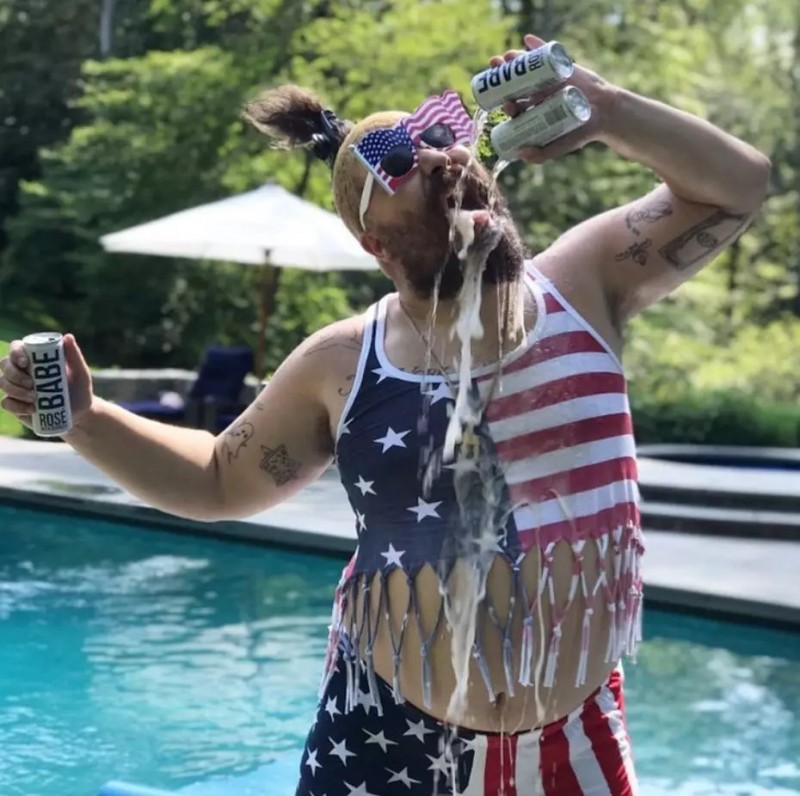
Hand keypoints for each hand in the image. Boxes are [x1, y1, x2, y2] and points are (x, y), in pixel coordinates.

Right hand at [0, 334, 94, 431]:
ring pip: (3, 383)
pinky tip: (31, 409)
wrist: (79, 413)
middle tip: (31, 384)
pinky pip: (6, 403)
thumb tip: (68, 336)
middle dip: (15, 374)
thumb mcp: (80, 373)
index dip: (16, 353)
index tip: (25, 362)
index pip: (16, 348)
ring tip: (35, 398)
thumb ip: (74, 355)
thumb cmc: (79, 389)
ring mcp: (16, 387)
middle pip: (5, 365)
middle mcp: (21, 370)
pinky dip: (17, 406)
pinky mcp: (15, 405)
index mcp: (34, 358)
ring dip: (16, 390)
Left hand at [487, 33, 618, 162]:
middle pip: (515, 83)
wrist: (604, 113)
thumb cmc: (580, 132)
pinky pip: (546, 52)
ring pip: (527, 67)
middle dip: (502, 76)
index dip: (506, 103)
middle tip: (496, 71)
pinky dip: (536, 44)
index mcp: (533, 111)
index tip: (504, 103)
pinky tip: (527, 39)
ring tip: (507, 56)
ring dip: (515, 59)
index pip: (514, 106)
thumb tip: (520, 155)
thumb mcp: (560, 146)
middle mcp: (536, 93)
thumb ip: (542, 155)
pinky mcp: (560, 65)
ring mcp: (547, 78)